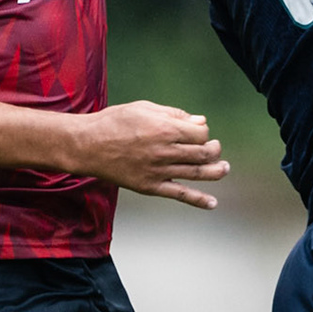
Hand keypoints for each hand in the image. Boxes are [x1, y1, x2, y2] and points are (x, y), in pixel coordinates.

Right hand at [73, 101, 227, 209]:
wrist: (87, 145)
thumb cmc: (115, 122)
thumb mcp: (144, 108)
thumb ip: (174, 114)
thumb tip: (200, 122)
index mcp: (165, 129)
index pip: (201, 134)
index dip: (203, 132)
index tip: (197, 131)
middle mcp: (165, 151)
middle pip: (203, 153)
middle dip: (214, 150)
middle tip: (215, 148)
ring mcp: (159, 171)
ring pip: (197, 173)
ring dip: (216, 171)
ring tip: (224, 168)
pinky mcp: (150, 186)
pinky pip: (180, 194)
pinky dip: (199, 200)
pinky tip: (212, 204)